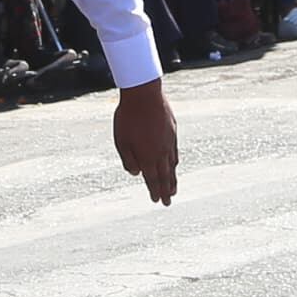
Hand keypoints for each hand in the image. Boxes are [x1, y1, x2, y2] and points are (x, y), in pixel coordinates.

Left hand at [111, 78, 178, 203]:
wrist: (144, 94)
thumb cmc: (128, 117)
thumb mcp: (121, 141)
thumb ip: (128, 159)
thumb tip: (136, 173)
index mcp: (147, 156)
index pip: (152, 179)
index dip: (155, 191)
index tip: (157, 201)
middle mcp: (160, 152)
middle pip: (165, 175)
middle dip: (166, 190)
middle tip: (168, 202)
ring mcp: (169, 141)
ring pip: (172, 165)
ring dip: (173, 178)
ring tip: (174, 189)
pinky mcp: (172, 131)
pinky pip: (174, 152)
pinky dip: (174, 162)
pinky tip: (174, 164)